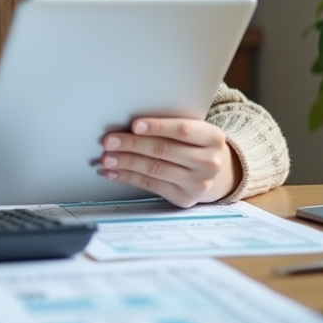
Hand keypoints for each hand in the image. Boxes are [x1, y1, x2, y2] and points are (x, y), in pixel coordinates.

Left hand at [99, 118, 241, 207]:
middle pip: (164, 150)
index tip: (134, 125)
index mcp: (213, 138)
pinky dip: (129, 177)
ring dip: (126, 163)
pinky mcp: (184, 198)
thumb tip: (130, 125)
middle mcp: (209, 162)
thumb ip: (170, 126)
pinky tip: (114, 172)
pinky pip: (151, 185)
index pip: (182, 130)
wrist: (216, 172)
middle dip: (132, 145)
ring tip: (107, 158)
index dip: (157, 127)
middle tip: (109, 141)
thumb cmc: (195, 144)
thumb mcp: (194, 130)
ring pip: (155, 169)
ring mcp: (198, 183)